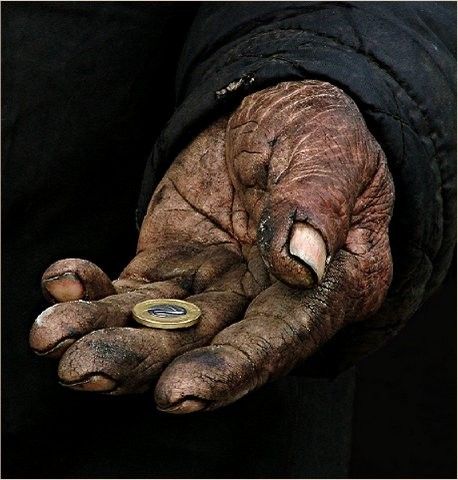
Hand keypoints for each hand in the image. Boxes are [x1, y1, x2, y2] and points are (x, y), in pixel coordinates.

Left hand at [29, 80, 393, 412]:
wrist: (266, 108)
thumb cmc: (314, 126)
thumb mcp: (329, 152)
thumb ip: (317, 205)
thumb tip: (300, 266)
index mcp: (327, 282)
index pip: (281, 336)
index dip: (232, 367)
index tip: (180, 391)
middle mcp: (268, 296)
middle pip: (208, 341)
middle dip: (146, 362)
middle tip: (86, 371)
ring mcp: (216, 282)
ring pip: (160, 322)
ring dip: (106, 334)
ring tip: (52, 337)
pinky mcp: (173, 263)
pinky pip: (132, 289)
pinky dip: (94, 292)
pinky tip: (64, 285)